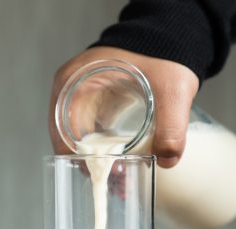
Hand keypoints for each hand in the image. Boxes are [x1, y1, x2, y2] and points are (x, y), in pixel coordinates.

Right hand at [49, 47, 198, 168]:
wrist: (171, 38)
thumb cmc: (163, 54)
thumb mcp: (171, 90)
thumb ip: (173, 127)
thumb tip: (167, 160)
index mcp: (73, 81)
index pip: (62, 131)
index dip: (79, 157)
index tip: (100, 175)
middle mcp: (70, 90)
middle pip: (69, 140)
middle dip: (89, 165)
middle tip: (111, 184)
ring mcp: (81, 98)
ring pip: (80, 140)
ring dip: (96, 161)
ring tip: (118, 180)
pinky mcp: (96, 104)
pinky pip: (92, 134)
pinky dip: (103, 153)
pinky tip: (120, 165)